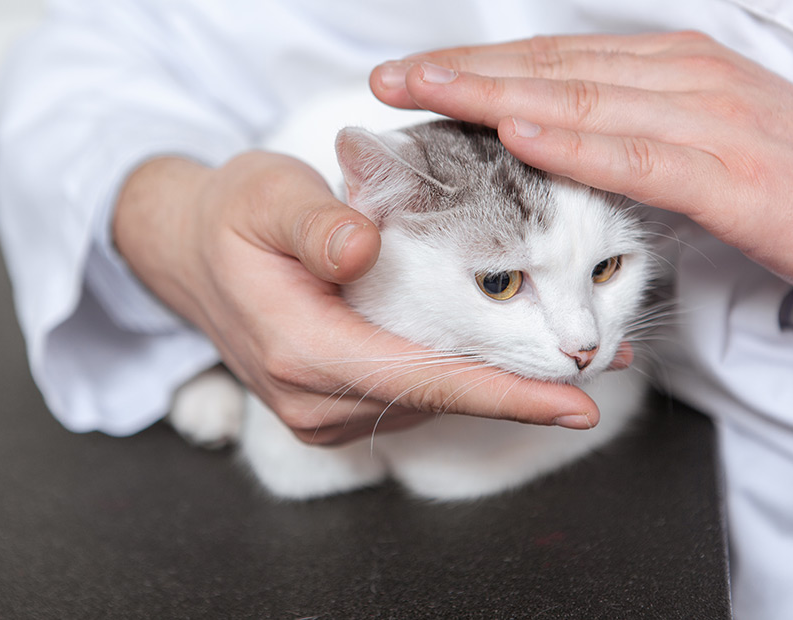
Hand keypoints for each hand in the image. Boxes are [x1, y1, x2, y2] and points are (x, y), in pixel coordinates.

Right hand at [113, 152, 598, 444]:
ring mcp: (320, 412)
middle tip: (603, 363)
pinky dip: (459, 380)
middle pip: (437, 400)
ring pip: (427, 404)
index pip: (420, 381)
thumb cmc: (233, 218)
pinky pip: (409, 399)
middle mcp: (313, 399)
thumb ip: (314, 224)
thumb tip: (362, 250)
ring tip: (563, 355)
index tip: (572, 403)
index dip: (501, 393)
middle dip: (520, 387)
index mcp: (302, 350)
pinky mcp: (331, 406)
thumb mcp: (265, 197)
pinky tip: (496, 355)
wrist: (188, 254)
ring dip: (495, 384)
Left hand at [371, 32, 792, 306]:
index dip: (480, 67)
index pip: (556, 63)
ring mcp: (707, 122)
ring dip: (497, 94)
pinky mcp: (731, 174)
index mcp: (672, 73)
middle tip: (394, 77)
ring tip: (429, 92)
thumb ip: (638, 136)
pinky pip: (639, 155)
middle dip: (465, 73)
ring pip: (583, 101)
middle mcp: (683, 81)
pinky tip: (520, 133)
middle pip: (553, 70)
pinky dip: (575, 142)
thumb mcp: (705, 144)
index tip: (418, 76)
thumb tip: (567, 146)